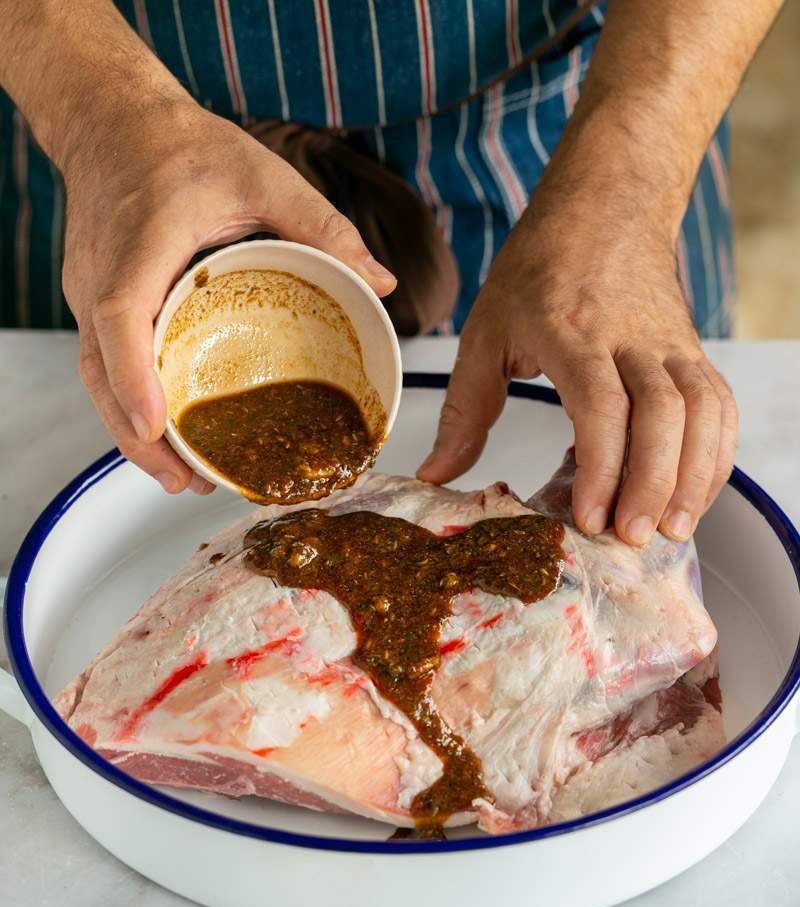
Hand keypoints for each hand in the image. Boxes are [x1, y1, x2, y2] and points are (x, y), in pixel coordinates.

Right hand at [62, 99, 394, 493]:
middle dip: (139, 433)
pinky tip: (164, 435)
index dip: (134, 375)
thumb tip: (381, 282)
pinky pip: (102, 364)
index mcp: (141, 242)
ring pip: (98, 377)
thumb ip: (322, 226)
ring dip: (132, 432)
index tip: (157, 424)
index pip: (121, 315)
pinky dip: (129, 405)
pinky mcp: (93, 302)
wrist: (116, 123)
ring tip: (179, 478)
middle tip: (186, 481)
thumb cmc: (185, 148)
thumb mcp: (262, 175)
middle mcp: (101, 275)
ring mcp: (89, 292)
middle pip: (103, 369)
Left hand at [417, 192, 736, 545]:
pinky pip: (719, 404)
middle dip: (653, 484)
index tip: (589, 518)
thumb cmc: (540, 269)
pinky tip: (696, 493)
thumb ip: (464, 407)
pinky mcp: (692, 350)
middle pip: (663, 414)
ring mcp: (671, 343)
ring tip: (673, 531)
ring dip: (695, 475)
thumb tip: (436, 474)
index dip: (601, 467)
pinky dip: (717, 453)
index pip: (601, 405)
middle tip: (631, 539)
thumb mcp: (486, 331)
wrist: (605, 205)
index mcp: (574, 331)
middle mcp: (632, 338)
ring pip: (702, 411)